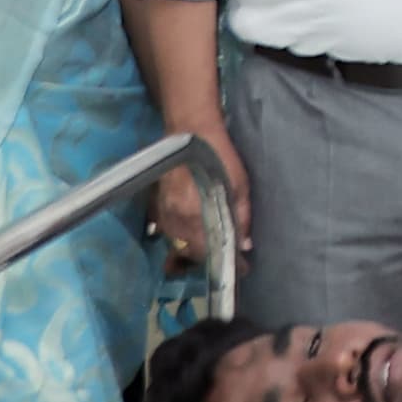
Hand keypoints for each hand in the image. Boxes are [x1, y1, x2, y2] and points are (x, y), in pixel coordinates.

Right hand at [148, 122, 249, 271]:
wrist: (190, 132)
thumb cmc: (220, 157)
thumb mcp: (239, 186)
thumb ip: (241, 217)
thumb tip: (245, 245)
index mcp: (194, 215)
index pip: (209, 251)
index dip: (228, 262)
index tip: (242, 268)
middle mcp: (175, 220)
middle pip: (191, 253)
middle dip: (210, 259)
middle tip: (229, 258)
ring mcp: (163, 214)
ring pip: (177, 245)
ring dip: (194, 251)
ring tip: (211, 249)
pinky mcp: (156, 206)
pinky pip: (167, 233)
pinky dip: (180, 239)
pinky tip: (193, 236)